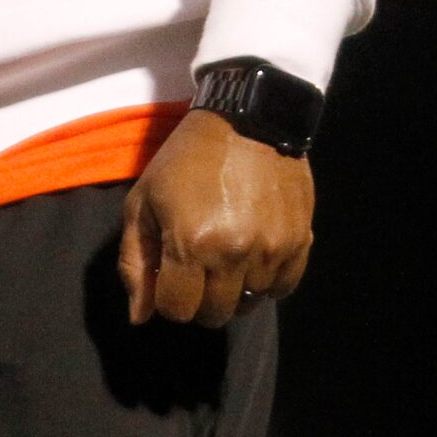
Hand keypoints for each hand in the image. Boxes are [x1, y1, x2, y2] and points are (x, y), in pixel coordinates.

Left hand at [118, 108, 313, 326]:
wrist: (247, 119)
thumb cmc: (185, 159)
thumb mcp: (143, 200)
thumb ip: (135, 261)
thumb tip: (140, 317)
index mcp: (190, 244)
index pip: (177, 311)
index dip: (169, 298)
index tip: (171, 275)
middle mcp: (233, 254)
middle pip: (215, 314)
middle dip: (200, 299)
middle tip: (199, 268)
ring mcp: (271, 250)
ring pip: (249, 303)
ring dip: (235, 288)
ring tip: (227, 253)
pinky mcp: (300, 241)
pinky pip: (283, 288)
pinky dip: (267, 281)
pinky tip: (255, 255)